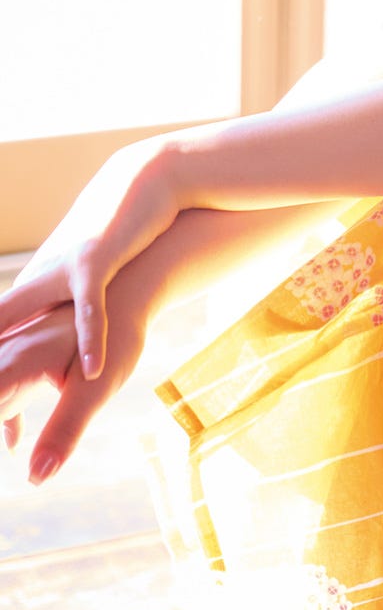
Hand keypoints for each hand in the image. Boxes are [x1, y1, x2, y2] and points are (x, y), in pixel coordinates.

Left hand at [0, 138, 180, 382]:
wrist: (142, 180)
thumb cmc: (114, 230)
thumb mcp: (82, 273)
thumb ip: (68, 301)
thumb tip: (66, 336)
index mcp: (32, 288)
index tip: (1, 430)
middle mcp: (35, 280)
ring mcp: (60, 269)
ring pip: (20, 313)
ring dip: (8, 354)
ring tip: (4, 400)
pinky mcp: (94, 261)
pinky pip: (90, 308)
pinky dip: (91, 338)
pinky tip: (93, 369)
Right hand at [0, 290, 146, 484]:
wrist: (133, 293)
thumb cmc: (117, 338)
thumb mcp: (94, 392)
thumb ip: (64, 431)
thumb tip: (37, 477)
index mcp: (15, 361)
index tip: (5, 450)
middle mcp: (7, 354)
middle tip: (12, 448)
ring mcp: (16, 353)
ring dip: (2, 418)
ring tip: (14, 443)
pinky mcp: (30, 356)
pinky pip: (6, 389)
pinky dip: (7, 415)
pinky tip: (14, 444)